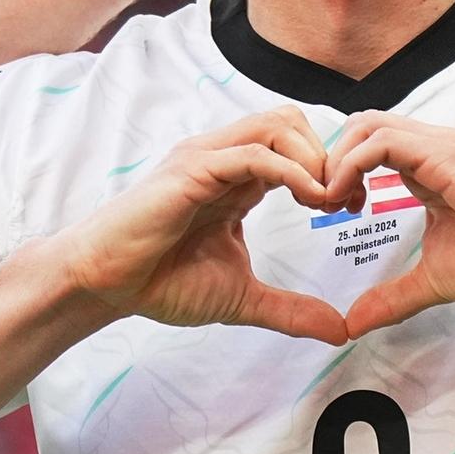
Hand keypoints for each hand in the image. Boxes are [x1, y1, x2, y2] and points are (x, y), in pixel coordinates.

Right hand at [50, 107, 348, 341]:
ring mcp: (207, 159)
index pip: (295, 147)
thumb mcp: (241, 298)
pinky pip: (254, 153)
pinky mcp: (193, 169)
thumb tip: (340, 331)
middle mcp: (223, 159)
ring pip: (277, 125)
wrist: (104, 283)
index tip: (350, 208)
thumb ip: (290, 309)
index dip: (330, 171)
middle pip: (292, 122)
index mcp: (235, 180)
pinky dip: (292, 170)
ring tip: (327, 201)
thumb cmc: (159, 282)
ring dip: (314, 158)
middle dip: (329, 156)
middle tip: (344, 202)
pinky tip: (311, 199)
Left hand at [320, 112, 454, 335]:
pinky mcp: (444, 156)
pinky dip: (351, 166)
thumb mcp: (435, 280)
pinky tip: (348, 200)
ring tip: (332, 203)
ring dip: (336, 162)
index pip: (367, 143)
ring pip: (365, 126)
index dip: (340, 170)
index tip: (334, 210)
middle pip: (359, 125)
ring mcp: (438, 147)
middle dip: (329, 160)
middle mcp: (430, 148)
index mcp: (427, 166)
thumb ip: (392, 297)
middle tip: (325, 205)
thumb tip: (353, 324)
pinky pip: (381, 142)